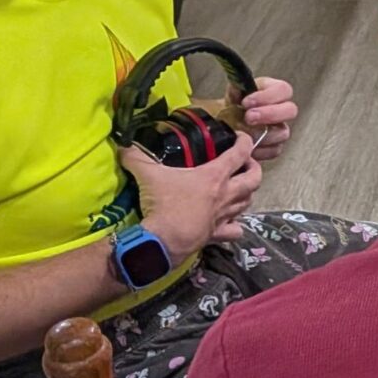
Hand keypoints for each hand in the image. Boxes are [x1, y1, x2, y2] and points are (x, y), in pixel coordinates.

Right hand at [125, 137, 262, 251]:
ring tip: (239, 188)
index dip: (245, 142)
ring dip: (247, 194)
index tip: (242, 137)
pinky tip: (230, 221)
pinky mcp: (218, 234)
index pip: (240, 153)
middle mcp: (226, 194)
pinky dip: (236, 225)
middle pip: (254, 178)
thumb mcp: (148, 174)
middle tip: (246, 164)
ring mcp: (224, 216)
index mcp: (214, 176)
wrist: (164, 240)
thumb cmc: (163, 203)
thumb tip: (122, 145)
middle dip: (254, 168)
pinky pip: (236, 230)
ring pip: (248, 202)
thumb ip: (136, 157)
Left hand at [239, 74, 299, 160]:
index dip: (268, 96)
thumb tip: (238, 90)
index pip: (283, 89)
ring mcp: (280, 129)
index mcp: (273, 91)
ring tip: (244, 134)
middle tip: (249, 118)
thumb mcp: (231, 94)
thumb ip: (236, 89)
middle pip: (291, 110)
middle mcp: (281, 110)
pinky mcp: (275, 146)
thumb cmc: (231, 107)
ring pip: (283, 133)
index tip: (246, 102)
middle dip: (269, 114)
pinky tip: (247, 146)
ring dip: (262, 134)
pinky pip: (275, 150)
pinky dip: (260, 149)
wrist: (225, 125)